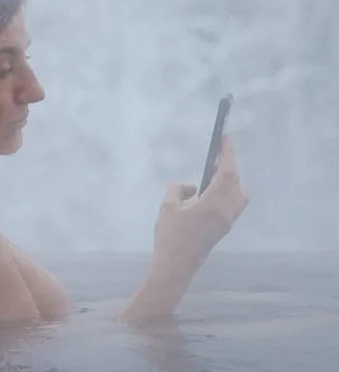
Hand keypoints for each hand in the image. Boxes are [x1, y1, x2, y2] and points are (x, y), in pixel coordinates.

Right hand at [153, 135, 248, 267]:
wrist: (176, 266)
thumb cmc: (170, 236)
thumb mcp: (167, 208)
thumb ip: (177, 190)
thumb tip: (190, 187)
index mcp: (214, 204)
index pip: (227, 173)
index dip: (227, 154)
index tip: (225, 139)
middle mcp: (227, 211)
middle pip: (236, 184)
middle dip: (228, 168)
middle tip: (214, 158)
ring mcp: (227, 222)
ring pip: (238, 196)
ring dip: (229, 183)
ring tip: (211, 177)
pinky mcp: (223, 229)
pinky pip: (231, 205)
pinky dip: (225, 194)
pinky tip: (206, 195)